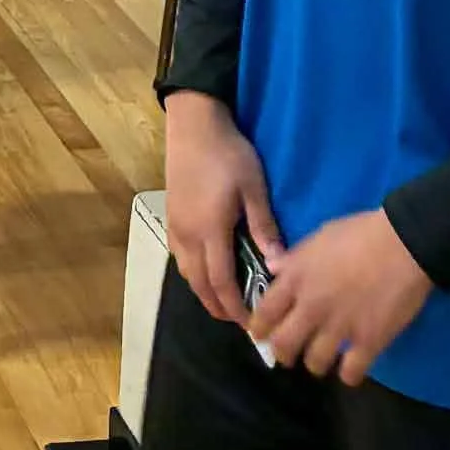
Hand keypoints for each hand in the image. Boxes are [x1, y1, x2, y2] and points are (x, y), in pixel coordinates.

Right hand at [164, 93, 282, 325]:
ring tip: (225, 299)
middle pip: (199, 285)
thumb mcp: (253, 189)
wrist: (194, 125)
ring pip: (186, 273)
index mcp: (210, 232)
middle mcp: (188, 236)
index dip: (234, 307)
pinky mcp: (170, 217)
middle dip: (218, 307)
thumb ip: (265, 229)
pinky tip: (207, 269)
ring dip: (204, 291)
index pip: (221, 283)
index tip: (251, 324)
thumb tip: (279, 267)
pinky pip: (180, 257)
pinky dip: (194, 273)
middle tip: (240, 320)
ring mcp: (175, 227)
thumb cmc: (228, 154)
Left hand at [249, 209, 432, 385]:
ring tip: (322, 360)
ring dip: (316, 364)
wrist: (404, 242)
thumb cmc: (360, 233)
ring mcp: (339, 327)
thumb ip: (294, 258)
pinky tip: (351, 369)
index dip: (259, 329)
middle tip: (289, 354)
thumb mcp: (319, 236)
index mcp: (296, 278)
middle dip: (283, 353)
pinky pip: (350, 372)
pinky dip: (349, 375)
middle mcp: (311, 306)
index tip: (260, 335)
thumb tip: (273, 268)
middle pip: (284, 345)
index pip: (264, 313)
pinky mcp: (368, 341)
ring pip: (314, 363)